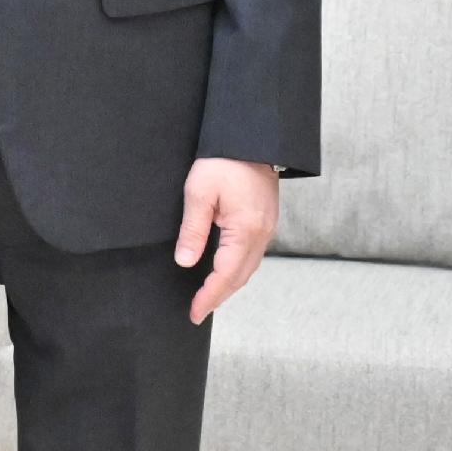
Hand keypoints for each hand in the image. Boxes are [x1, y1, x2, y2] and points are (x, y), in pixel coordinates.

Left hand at [176, 157, 278, 324]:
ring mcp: (267, 228)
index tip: (194, 312)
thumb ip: (193, 231)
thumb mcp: (199, 193)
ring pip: (249, 268)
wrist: (252, 138)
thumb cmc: (224, 161)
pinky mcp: (266, 221)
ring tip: (209, 296)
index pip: (225, 275)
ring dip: (229, 285)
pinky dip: (238, 269)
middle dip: (219, 297)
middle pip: (240, 277)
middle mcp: (261, 234)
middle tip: (198, 311)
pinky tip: (225, 271)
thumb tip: (184, 262)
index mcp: (245, 230)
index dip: (209, 297)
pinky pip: (253, 255)